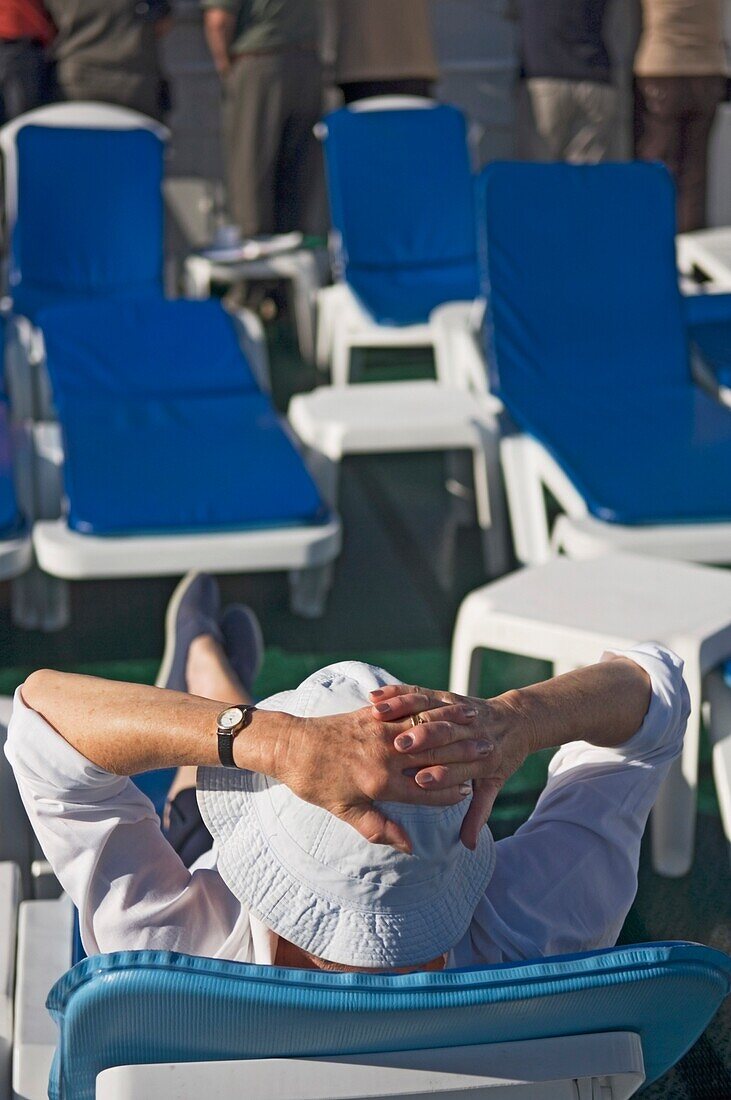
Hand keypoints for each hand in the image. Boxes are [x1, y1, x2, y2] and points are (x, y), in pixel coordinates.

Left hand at [269, 703, 478, 853]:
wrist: (291, 746)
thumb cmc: (315, 783)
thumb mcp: (344, 812)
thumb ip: (379, 828)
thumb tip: (409, 847)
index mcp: (380, 783)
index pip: (426, 790)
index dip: (451, 792)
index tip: (470, 792)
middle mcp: (384, 754)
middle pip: (432, 756)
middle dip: (461, 755)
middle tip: (486, 752)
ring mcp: (378, 731)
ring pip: (423, 729)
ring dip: (451, 727)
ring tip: (475, 725)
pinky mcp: (371, 715)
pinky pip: (404, 710)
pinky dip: (426, 709)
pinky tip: (443, 707)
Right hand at [369, 685, 536, 849]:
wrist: (515, 723)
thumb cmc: (500, 758)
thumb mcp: (493, 784)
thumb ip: (480, 813)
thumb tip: (470, 845)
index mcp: (481, 760)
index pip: (454, 771)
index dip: (440, 776)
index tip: (421, 781)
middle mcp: (468, 733)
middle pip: (440, 738)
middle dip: (420, 741)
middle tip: (397, 746)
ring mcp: (455, 711)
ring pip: (429, 711)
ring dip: (404, 711)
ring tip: (379, 715)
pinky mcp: (445, 696)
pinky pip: (419, 694)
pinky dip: (397, 694)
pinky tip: (376, 698)